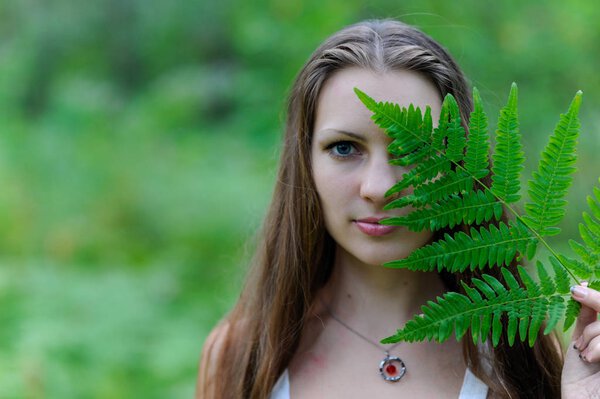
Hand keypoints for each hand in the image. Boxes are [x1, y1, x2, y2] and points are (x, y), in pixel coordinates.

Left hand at [562, 283, 599, 398]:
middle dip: (595, 310)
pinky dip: (598, 346)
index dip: (598, 297)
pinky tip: (590, 359)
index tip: (578, 288)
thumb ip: (588, 318)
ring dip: (593, 335)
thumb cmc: (582, 378)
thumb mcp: (583, 342)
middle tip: (577, 306)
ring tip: (585, 353)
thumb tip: (583, 286)